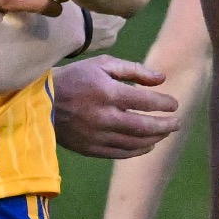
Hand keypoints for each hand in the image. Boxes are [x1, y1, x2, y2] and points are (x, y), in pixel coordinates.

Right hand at [54, 58, 179, 158]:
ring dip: (154, 139)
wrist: (41, 102)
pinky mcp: (90, 148)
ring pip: (134, 143)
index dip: (164, 104)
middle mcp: (104, 117)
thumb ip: (134, 70)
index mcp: (108, 93)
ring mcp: (97, 135)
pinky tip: (147, 145)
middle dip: (165, 126)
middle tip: (177, 123)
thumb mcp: (103, 64)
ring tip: (164, 133)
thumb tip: (161, 79)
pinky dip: (137, 151)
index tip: (174, 105)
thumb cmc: (75, 78)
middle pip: (144, 126)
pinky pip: (120, 153)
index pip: (145, 101)